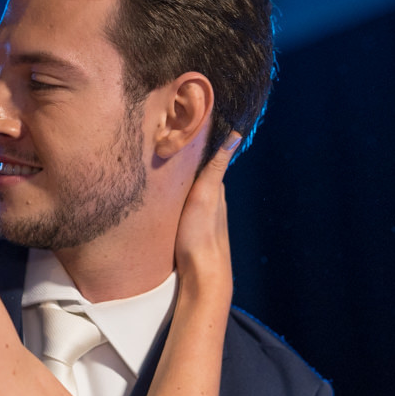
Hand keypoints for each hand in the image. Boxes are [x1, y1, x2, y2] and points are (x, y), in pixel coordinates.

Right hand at [174, 133, 240, 309]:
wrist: (201, 275)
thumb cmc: (203, 235)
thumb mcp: (207, 195)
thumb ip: (217, 165)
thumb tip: (236, 132)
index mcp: (214, 186)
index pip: (205, 155)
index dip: (195, 140)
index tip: (183, 120)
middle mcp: (208, 197)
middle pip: (194, 171)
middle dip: (183, 156)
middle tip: (163, 137)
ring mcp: (197, 213)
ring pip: (186, 187)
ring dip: (175, 176)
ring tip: (158, 159)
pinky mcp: (186, 225)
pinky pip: (178, 202)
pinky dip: (171, 192)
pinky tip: (160, 191)